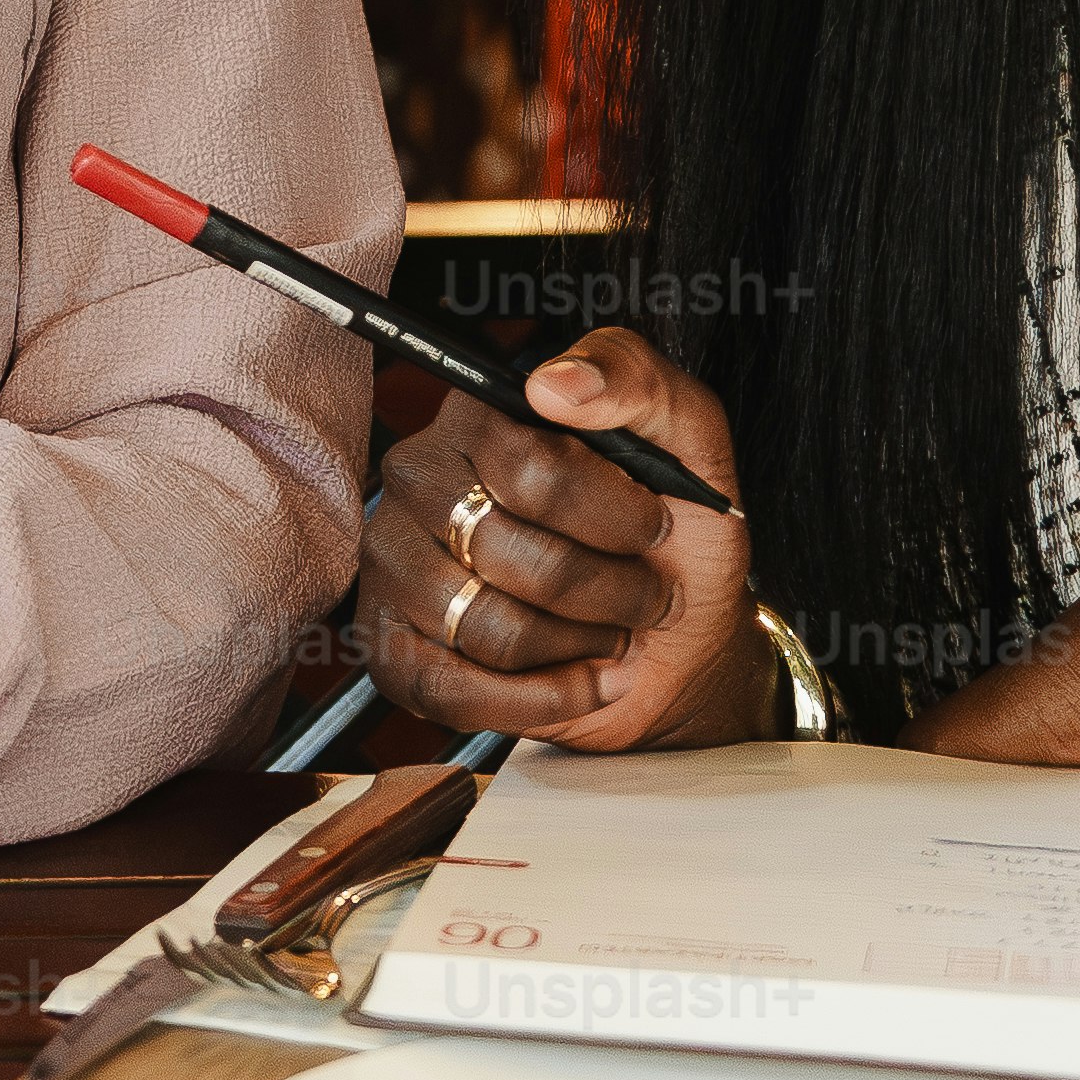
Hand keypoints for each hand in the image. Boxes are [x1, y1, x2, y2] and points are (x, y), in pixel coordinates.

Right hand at [354, 326, 765, 748]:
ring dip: (581, 645)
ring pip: (490, 629)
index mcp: (479, 414)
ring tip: (612, 632)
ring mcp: (395, 566)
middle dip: (607, 589)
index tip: (657, 525)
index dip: (612, 512)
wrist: (676, 636)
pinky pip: (456, 692)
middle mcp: (420, 480)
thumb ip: (634, 379)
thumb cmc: (674, 535)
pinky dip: (547, 700)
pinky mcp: (392, 650)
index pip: (529, 469)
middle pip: (508, 553)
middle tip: (646, 593)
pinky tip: (586, 680)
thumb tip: (556, 383)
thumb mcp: (687, 440)